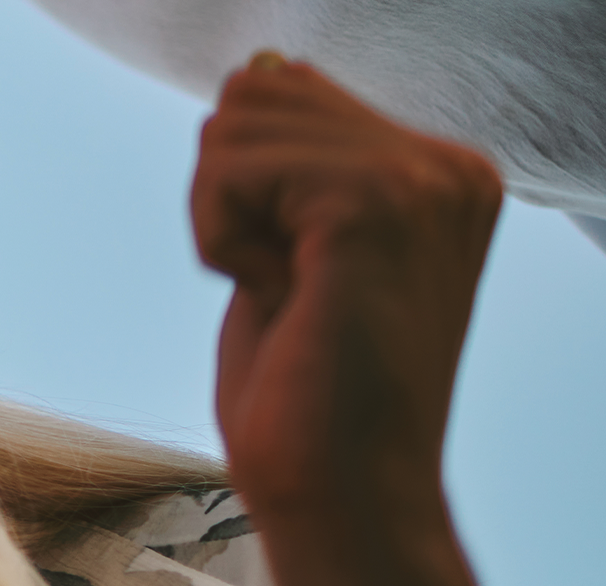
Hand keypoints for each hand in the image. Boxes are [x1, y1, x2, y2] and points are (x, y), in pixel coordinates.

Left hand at [192, 51, 496, 585]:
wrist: (340, 486)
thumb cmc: (304, 387)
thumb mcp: (292, 244)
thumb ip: (287, 156)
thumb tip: (262, 65)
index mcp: (442, 171)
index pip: (285, 86)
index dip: (243, 182)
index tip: (293, 269)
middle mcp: (449, 166)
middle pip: (255, 92)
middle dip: (226, 192)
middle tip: (280, 283)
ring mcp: (422, 181)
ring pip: (234, 124)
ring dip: (220, 218)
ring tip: (282, 292)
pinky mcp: (375, 204)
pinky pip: (228, 165)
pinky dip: (216, 235)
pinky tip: (270, 293)